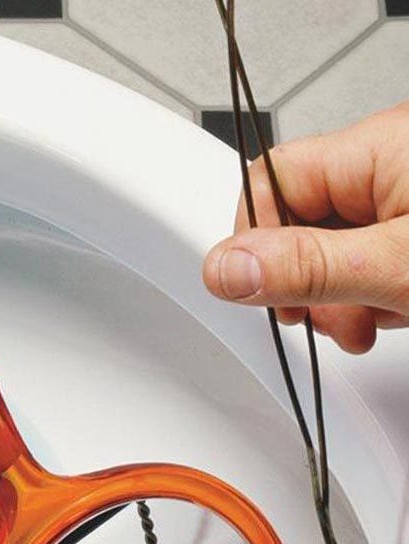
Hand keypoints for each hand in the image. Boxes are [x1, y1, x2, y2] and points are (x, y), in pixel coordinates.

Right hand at [203, 100, 408, 352]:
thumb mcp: (397, 266)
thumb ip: (307, 268)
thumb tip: (223, 269)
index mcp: (380, 148)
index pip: (270, 180)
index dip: (256, 240)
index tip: (265, 289)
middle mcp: (390, 161)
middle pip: (296, 220)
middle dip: (303, 282)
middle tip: (327, 317)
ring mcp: (405, 194)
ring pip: (330, 246)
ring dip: (336, 298)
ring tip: (368, 323)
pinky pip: (365, 255)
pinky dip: (368, 292)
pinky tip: (390, 311)